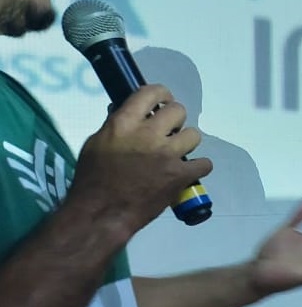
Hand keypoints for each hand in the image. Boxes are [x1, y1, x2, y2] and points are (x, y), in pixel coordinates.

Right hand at [70, 85, 211, 233]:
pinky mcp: (180, 175)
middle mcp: (149, 134)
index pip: (150, 93)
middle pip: (178, 110)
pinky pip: (204, 163)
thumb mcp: (95, 144)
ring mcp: (167, 154)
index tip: (164, 100)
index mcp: (124, 123)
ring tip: (178, 152)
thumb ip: (115, 126)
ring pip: (194, 135)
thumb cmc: (92, 179)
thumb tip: (129, 113)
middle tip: (170, 131)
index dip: (162, 94)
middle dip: (176, 120)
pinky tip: (190, 170)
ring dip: (187, 142)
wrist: (102, 213)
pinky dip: (199, 167)